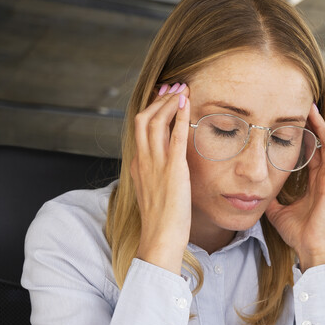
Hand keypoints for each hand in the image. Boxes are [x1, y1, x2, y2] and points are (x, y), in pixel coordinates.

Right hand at [130, 83, 192, 274]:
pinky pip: (173, 137)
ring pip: (154, 122)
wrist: (160, 238)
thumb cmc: (162, 222)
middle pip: (143, 119)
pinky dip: (178, 117)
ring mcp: (155, 165)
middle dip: (157, 100)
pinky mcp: (172, 170)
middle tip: (172, 86)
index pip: (140, 129)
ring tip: (181, 90)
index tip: (163, 98)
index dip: (151, 110)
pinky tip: (186, 104)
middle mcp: (143, 161)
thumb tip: (167, 171)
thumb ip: (158, 178)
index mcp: (138, 166)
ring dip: (168, 102)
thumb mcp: (155, 194)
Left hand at [265, 103, 324, 269]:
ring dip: (322, 127)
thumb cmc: (299, 233)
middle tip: (306, 106)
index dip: (304, 136)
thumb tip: (258, 192)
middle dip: (313, 125)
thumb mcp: (278, 211)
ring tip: (316, 108)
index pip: (309, 153)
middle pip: (319, 145)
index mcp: (312, 183)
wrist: (310, 248)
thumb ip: (271, 199)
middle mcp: (323, 179)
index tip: (296, 120)